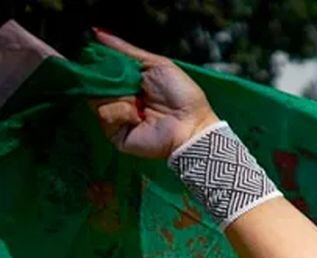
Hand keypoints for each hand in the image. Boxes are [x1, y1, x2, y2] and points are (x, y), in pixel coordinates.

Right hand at [90, 30, 219, 158]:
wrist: (192, 125)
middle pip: (93, 82)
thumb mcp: (156, 64)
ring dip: (118, 96)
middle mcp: (119, 97)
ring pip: (95, 97)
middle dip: (105, 77)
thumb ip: (126, 50)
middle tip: (125, 80)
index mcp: (128, 81)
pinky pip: (104, 114)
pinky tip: (137, 116)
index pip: (100, 68)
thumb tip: (97, 32)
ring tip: (139, 102)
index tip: (91, 52)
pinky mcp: (114, 133)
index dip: (96, 60)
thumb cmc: (182, 95)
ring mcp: (115, 116)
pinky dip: (121, 111)